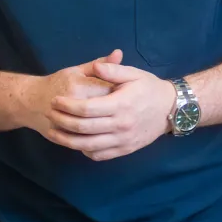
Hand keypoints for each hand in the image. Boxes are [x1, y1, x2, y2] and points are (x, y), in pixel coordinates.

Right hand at [21, 50, 120, 140]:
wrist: (31, 103)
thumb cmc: (58, 83)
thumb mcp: (78, 70)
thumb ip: (100, 64)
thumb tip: (119, 53)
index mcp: (80, 87)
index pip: (109, 91)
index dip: (121, 92)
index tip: (125, 92)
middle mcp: (74, 106)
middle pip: (105, 111)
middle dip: (115, 111)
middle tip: (119, 108)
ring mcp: (68, 124)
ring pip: (96, 129)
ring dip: (107, 126)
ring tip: (111, 119)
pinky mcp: (65, 137)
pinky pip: (86, 141)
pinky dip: (96, 139)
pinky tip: (103, 133)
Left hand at [48, 60, 176, 161]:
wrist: (171, 109)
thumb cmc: (150, 88)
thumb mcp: (134, 74)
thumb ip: (113, 70)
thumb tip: (95, 67)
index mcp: (121, 104)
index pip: (86, 109)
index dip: (67, 105)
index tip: (55, 100)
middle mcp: (120, 125)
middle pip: (83, 128)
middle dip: (62, 121)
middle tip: (50, 114)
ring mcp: (123, 140)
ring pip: (88, 145)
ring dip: (67, 140)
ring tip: (54, 132)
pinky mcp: (125, 150)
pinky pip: (99, 154)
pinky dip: (84, 150)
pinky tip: (76, 142)